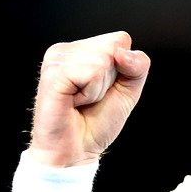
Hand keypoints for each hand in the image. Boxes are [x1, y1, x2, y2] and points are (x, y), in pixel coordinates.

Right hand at [27, 31, 149, 166]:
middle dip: (111, 79)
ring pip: (103, 60)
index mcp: (81, 49)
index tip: (102, 89)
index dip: (123, 69)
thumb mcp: (128, 90)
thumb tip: (122, 52)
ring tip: (81, 101)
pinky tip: (74, 102)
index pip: (120, 39)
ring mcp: (56, 60)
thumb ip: (137, 66)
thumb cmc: (96, 122)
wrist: (75, 152)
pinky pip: (91, 73)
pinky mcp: (53, 74)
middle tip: (90, 98)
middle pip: (113, 47)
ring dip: (99, 89)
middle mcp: (66, 50)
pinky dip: (91, 93)